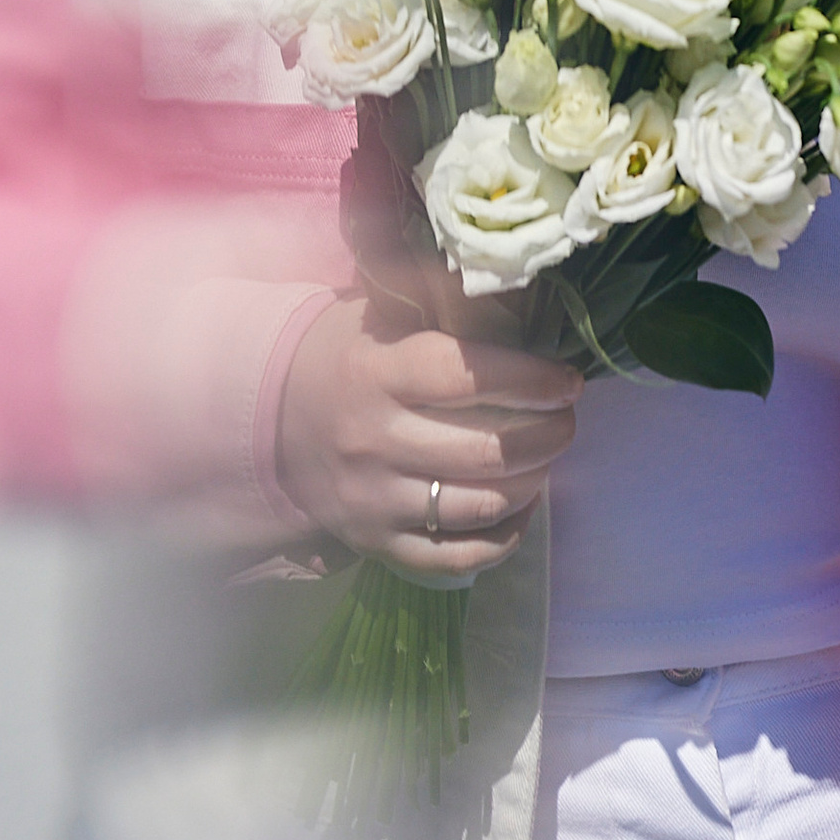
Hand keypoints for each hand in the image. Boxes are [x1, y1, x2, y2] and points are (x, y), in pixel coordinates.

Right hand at [275, 282, 580, 578]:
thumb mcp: (380, 308)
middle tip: (567, 419)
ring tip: (547, 458)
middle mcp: (371, 441)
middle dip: (547, 436)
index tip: (568, 381)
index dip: (529, 380)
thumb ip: (440, 291)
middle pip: (483, 451)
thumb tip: (515, 281)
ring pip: (478, 506)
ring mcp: (372, 501)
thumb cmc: (344, 351)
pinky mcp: (374, 543)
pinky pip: (455, 558)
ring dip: (533, 482)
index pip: (464, 377)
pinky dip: (503, 538)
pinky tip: (520, 508)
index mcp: (374, 373)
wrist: (271, 415)